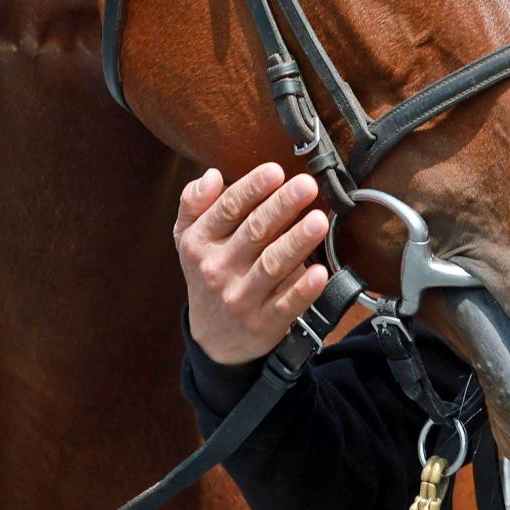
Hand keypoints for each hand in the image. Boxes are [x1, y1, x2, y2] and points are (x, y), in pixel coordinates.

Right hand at [175, 163, 331, 365]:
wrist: (214, 339)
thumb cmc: (208, 274)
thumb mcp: (189, 239)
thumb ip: (194, 203)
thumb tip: (211, 176)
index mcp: (200, 243)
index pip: (227, 210)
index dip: (252, 189)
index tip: (275, 171)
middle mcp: (218, 269)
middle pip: (253, 233)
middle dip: (281, 207)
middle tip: (306, 186)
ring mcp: (242, 298)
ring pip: (272, 266)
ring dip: (297, 242)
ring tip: (318, 220)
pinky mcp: (265, 322)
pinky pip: (287, 304)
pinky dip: (303, 289)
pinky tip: (320, 272)